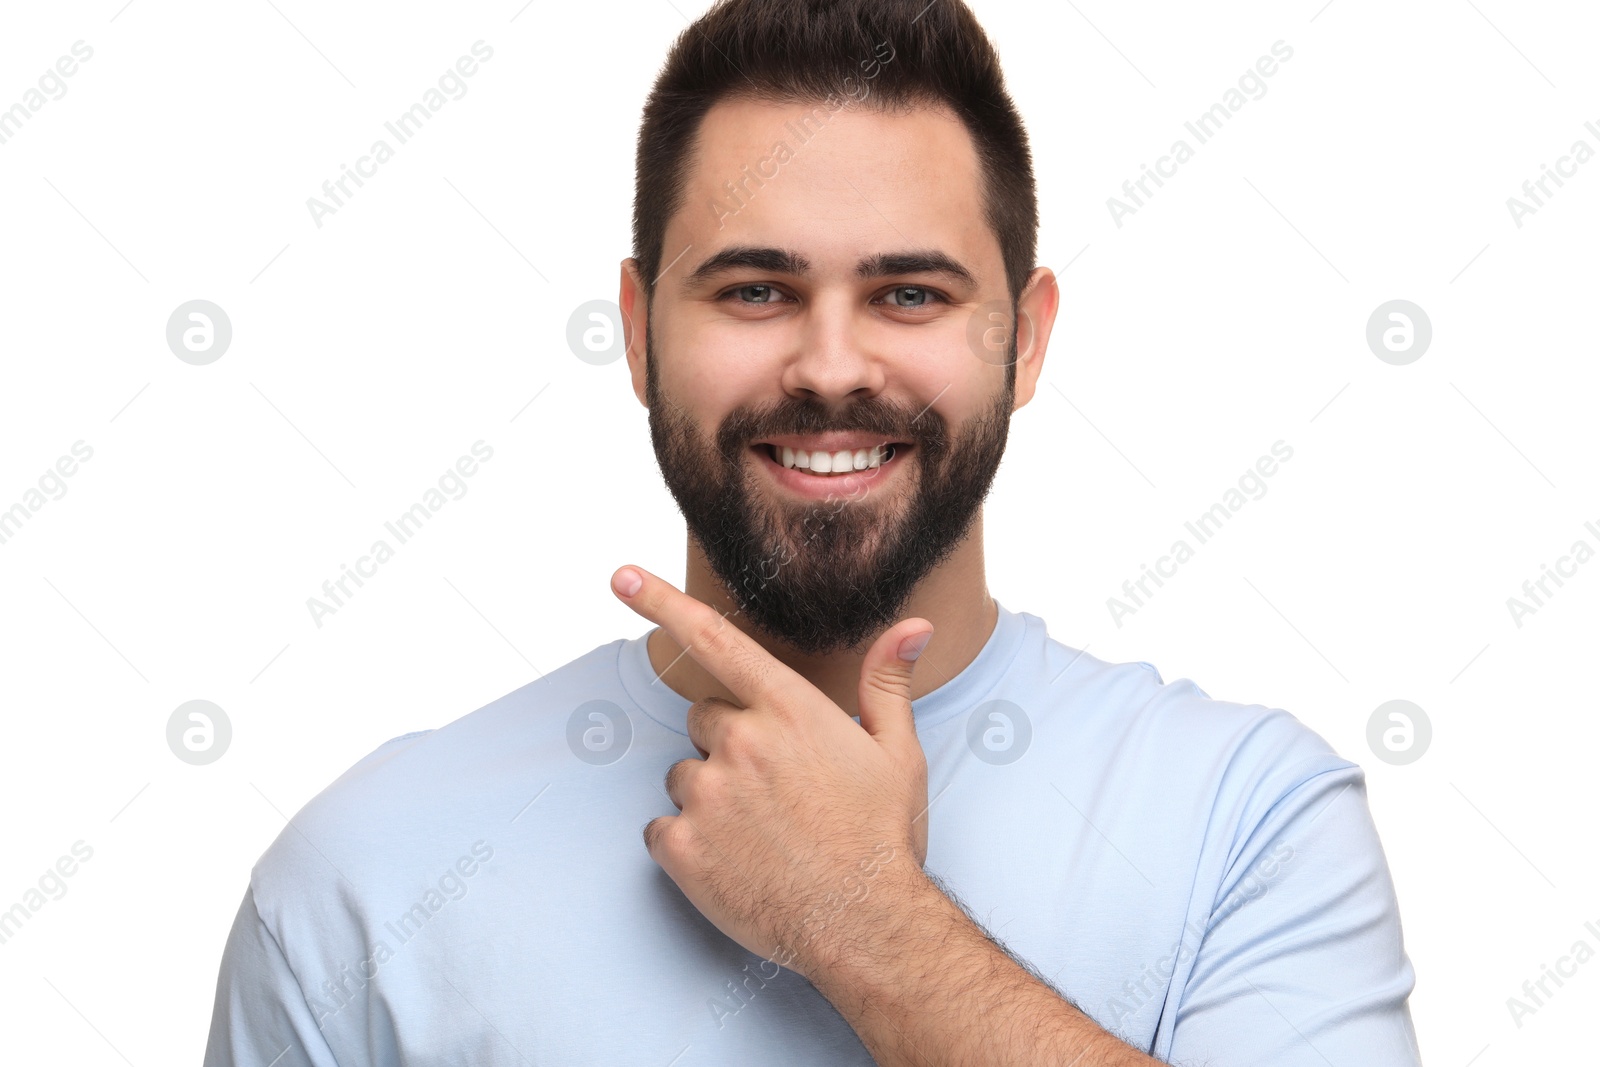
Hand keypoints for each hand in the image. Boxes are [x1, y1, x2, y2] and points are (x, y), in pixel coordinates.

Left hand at [611, 563, 935, 977]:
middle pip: (705, 720)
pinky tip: (733, 862)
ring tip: (761, 833)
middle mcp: (740, 742)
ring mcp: (706, 795)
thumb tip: (912, 627)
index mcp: (788, 710)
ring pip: (684, 776)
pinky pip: (661, 830)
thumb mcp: (898, 754)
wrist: (865, 925)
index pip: (714, 639)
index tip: (620, 574)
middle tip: (775, 790)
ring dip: (710, 797)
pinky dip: (687, 845)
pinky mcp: (681, 847)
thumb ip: (887, 684)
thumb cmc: (882, 838)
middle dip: (729, 745)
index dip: (661, 601)